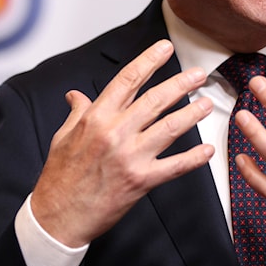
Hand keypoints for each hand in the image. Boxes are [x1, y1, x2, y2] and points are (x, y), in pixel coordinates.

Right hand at [31, 39, 214, 246]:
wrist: (58, 216)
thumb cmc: (60, 177)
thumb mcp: (63, 137)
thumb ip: (77, 113)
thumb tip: (76, 95)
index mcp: (96, 118)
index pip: (128, 79)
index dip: (149, 60)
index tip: (165, 48)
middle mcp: (115, 132)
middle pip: (155, 99)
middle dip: (181, 83)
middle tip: (198, 74)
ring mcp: (130, 156)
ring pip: (170, 127)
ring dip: (192, 114)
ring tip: (206, 104)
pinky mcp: (140, 181)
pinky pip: (174, 166)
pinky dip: (194, 158)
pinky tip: (207, 150)